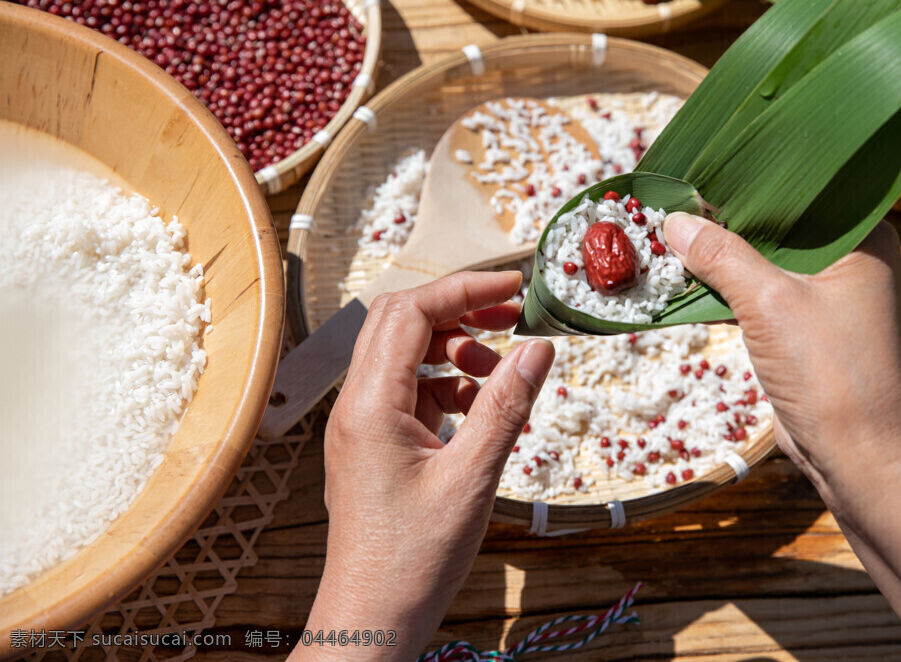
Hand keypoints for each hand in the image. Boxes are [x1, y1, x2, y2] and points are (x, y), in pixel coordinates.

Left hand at [293, 271, 554, 661]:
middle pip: (401, 322)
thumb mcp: (473, 478)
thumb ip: (506, 406)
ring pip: (405, 355)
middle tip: (512, 316)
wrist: (371, 619)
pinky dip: (447, 384)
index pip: (411, 312)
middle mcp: (355, 406)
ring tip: (501, 370)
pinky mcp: (373, 445)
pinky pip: (409, 391)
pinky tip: (481, 408)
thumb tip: (539, 349)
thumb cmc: (412, 560)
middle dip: (459, 310)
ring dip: (454, 348)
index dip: (465, 288)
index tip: (514, 286)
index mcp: (370, 405)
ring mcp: (360, 425)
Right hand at [664, 215, 900, 661]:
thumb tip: (674, 221)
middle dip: (736, 212)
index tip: (709, 157)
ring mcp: (833, 295)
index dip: (760, 171)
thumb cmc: (829, 372)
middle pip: (786, 221)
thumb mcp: (767, 303)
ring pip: (773, 257)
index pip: (810, 186)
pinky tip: (696, 269)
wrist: (857, 457)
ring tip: (680, 222)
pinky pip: (768, 289)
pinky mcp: (811, 326)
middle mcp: (855, 259)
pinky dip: (736, 281)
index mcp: (866, 237)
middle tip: (684, 187)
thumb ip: (721, 256)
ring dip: (731, 249)